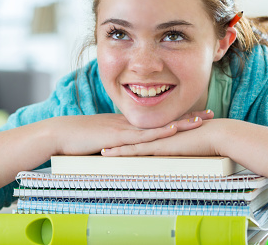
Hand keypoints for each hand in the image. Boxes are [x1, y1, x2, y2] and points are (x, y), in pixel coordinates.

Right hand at [49, 109, 212, 155]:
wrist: (58, 134)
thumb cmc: (75, 140)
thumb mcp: (98, 141)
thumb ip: (112, 145)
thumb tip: (121, 153)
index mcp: (125, 124)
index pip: (156, 121)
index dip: (176, 118)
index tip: (195, 117)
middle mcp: (127, 124)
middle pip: (162, 120)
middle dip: (186, 117)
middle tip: (209, 115)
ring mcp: (123, 129)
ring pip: (156, 126)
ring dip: (179, 123)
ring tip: (201, 121)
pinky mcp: (116, 137)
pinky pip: (141, 136)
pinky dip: (157, 133)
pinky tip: (172, 130)